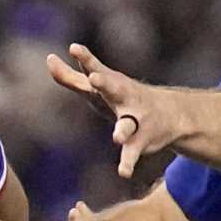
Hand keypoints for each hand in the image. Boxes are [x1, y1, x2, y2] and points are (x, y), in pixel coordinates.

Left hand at [47, 44, 179, 178]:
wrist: (171, 114)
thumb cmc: (123, 96)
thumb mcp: (99, 86)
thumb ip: (71, 76)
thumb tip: (48, 59)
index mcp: (111, 83)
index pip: (95, 69)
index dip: (85, 59)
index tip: (74, 48)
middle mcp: (125, 97)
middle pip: (114, 89)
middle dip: (105, 84)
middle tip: (96, 79)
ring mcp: (136, 119)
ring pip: (128, 125)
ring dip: (122, 130)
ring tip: (117, 138)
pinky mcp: (142, 140)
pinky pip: (133, 152)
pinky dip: (128, 163)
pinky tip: (123, 173)